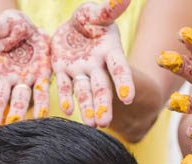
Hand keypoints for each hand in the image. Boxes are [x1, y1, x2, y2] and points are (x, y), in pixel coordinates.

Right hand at [0, 10, 51, 127]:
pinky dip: (41, 104)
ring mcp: (23, 81)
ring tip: (14, 125)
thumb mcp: (0, 23)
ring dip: (17, 112)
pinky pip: (41, 93)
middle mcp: (4, 78)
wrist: (33, 29)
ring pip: (19, 99)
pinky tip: (41, 115)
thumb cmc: (11, 25)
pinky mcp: (41, 79)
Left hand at [51, 0, 134, 126]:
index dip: (124, 83)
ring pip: (85, 92)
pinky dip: (66, 98)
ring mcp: (81, 71)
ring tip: (91, 125)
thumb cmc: (89, 18)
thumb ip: (109, 9)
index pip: (119, 69)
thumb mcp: (96, 12)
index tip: (127, 98)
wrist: (72, 26)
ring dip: (88, 108)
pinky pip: (65, 87)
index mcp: (110, 51)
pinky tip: (66, 111)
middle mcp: (97, 66)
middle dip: (103, 105)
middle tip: (104, 123)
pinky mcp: (64, 72)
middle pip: (102, 87)